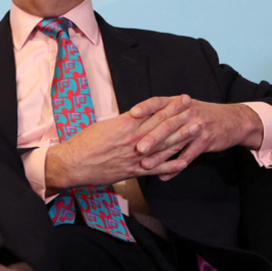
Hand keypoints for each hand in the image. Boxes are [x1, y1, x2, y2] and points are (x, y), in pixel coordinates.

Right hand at [45, 95, 197, 191]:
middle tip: (196, 109)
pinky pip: (157, 168)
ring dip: (183, 137)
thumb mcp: (103, 126)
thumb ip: (122, 123)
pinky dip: (171, 165)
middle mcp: (134, 139)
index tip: (182, 99)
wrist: (74, 162)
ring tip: (197, 129)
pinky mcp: (134, 171)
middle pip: (162, 126)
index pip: (153, 112)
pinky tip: (184, 162)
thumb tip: (134, 119)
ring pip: (164, 145)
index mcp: (125, 124)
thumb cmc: (84, 142)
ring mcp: (136, 155)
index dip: (170, 106)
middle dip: (181, 116)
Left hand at [132, 96, 263, 180]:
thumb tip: (135, 118)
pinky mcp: (206, 141)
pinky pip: (189, 156)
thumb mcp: (184, 107)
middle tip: (137, 148)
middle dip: (150, 137)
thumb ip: (164, 111)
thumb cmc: (201, 114)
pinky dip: (176, 168)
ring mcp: (197, 127)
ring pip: (176, 142)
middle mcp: (187, 113)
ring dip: (160, 156)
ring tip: (146, 166)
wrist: (233, 120)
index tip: (131, 113)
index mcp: (178, 103)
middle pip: (166, 124)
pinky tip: (164, 177)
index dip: (145, 107)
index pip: (159, 102)